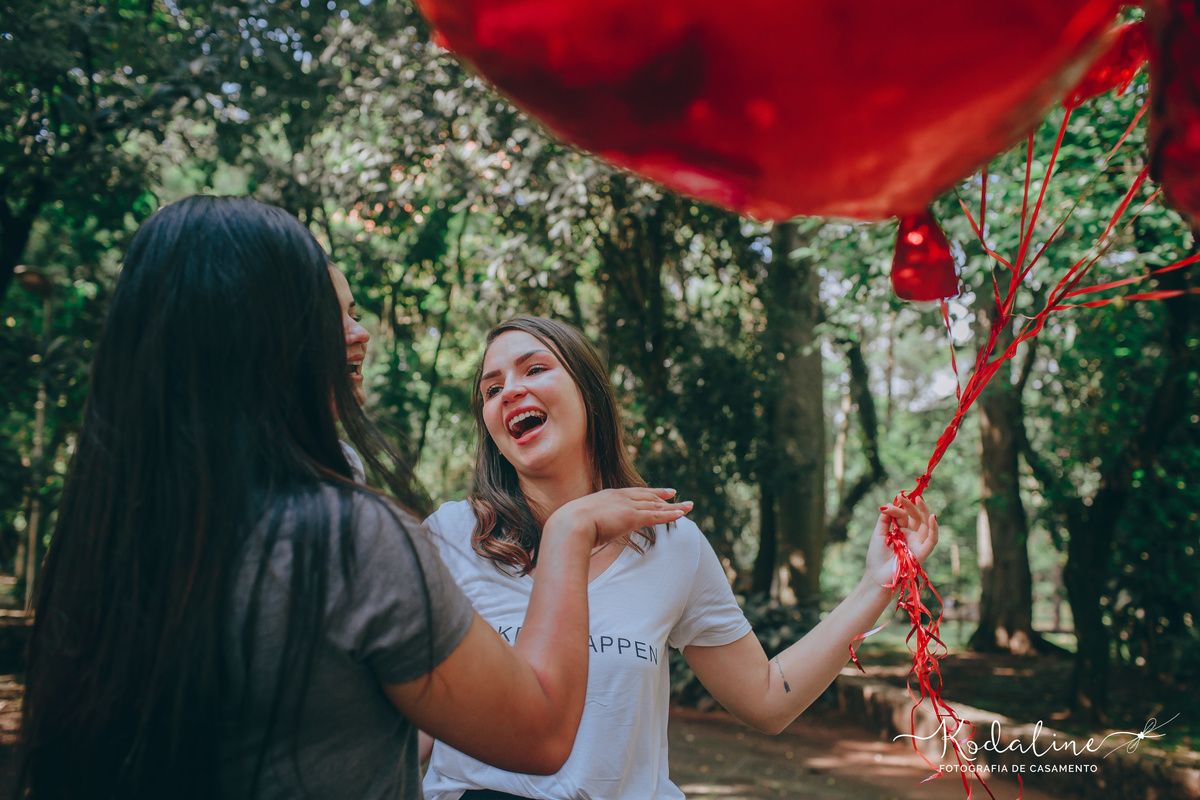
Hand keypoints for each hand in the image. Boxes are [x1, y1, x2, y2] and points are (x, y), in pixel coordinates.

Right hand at [544, 487, 692, 548]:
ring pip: (656, 505)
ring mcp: (626, 505)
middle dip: (662, 495)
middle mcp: (618, 497)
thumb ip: (586, 529)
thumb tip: (581, 538)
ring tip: (688, 506)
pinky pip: (657, 515)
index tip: (652, 492)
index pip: (630, 493)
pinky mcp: (632, 516)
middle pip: (646, 495)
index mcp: (605, 496)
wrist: (568, 526)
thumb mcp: (578, 525)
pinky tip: (682, 514)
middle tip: (675, 494)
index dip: (643, 493)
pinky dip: (671, 514)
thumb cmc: (567, 529)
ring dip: (674, 506)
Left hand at [863, 494, 937, 588]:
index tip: (888, 505)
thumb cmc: (876, 557)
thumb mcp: (879, 534)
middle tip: (903, 497)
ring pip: (926, 525)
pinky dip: (934, 528)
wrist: (876, 576)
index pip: (903, 516)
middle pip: (916, 517)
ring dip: (924, 511)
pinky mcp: (923, 553)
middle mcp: (911, 536)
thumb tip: (889, 503)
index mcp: (901, 532)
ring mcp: (918, 544)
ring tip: (919, 499)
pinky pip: (932, 540)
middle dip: (910, 506)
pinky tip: (932, 516)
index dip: (897, 508)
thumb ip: (885, 519)